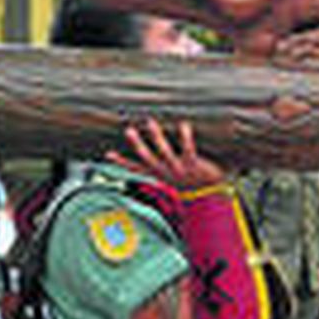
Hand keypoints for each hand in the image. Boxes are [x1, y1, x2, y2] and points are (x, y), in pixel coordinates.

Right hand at [108, 120, 224, 192]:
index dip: (122, 162)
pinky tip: (183, 124)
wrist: (210, 196)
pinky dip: (185, 137)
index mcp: (159, 174)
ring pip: (164, 152)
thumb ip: (161, 167)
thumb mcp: (171, 178)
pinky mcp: (193, 165)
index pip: (136, 169)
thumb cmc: (189, 183)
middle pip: (147, 158)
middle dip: (137, 144)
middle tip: (128, 131)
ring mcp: (178, 168)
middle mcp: (165, 172)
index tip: (108, 154)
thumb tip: (154, 156)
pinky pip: (188, 150)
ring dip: (156, 137)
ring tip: (149, 122)